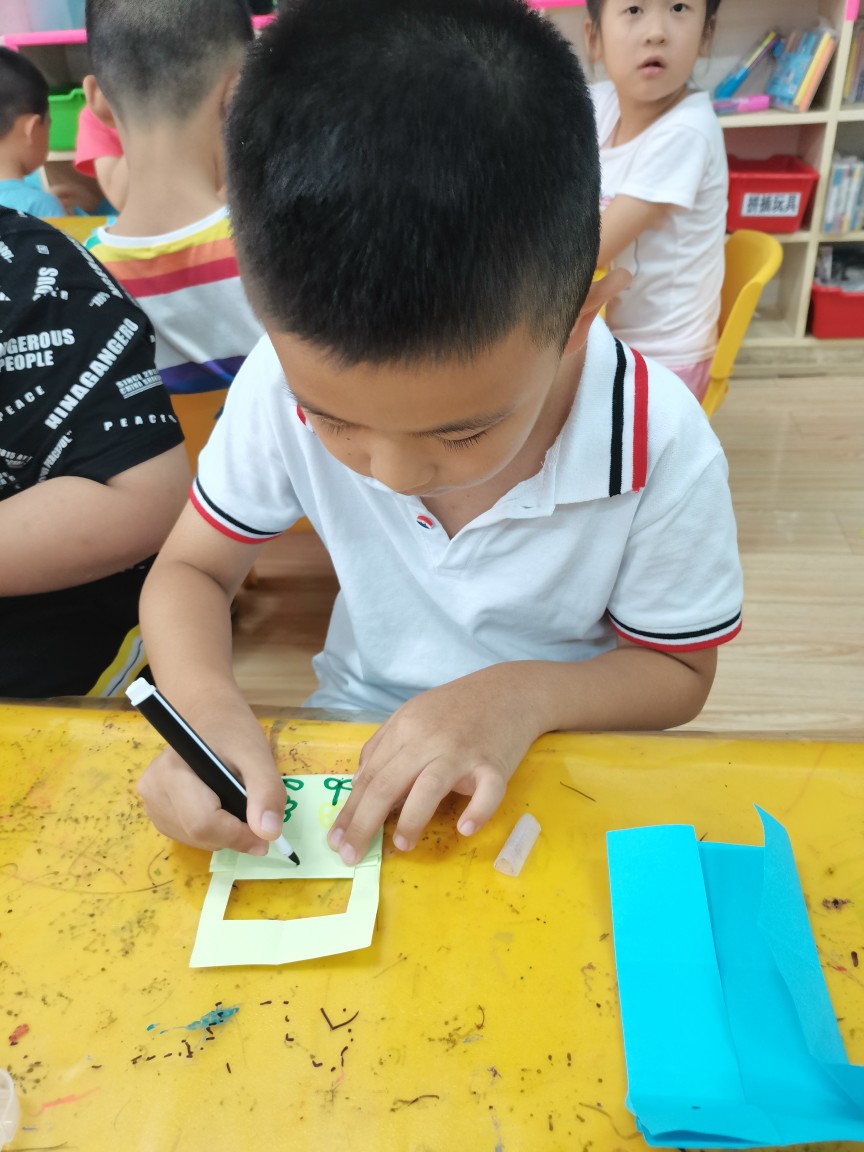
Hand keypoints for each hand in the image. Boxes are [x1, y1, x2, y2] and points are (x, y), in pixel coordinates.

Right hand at [136, 704, 287, 853]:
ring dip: (224, 834)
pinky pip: (188, 837)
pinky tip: (219, 806)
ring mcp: (151, 803)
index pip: (203, 823)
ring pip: (194, 840)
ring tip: (235, 801)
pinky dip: (212, 832)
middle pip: (198, 834)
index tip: (266, 834)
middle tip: (255, 814)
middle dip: (234, 834)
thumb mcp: (257, 754)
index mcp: (172, 771)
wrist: (208, 717)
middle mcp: (152, 790)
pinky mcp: (156, 812)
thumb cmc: (232, 732)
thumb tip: (268, 833)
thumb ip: (266, 791)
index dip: (238, 836)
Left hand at [327, 665, 544, 864]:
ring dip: (411, 820)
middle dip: (364, 823)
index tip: (335, 840)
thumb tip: (358, 786)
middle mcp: (429, 739)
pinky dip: (477, 811)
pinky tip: (464, 828)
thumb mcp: (413, 715)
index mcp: (405, 728)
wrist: (510, 690)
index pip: (370, 775)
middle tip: (350, 855)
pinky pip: (487, 792)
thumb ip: (383, 746)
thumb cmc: (457, 707)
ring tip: (401, 846)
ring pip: (429, 787)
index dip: (350, 811)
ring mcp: (462, 752)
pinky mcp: (494, 764)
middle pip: (388, 784)